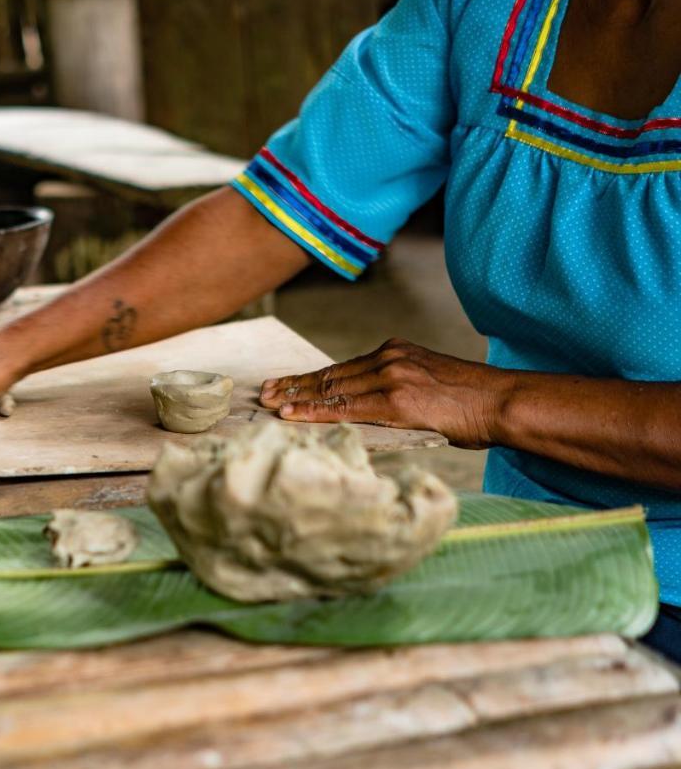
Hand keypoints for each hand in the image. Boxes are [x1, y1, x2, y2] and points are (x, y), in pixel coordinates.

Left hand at [258, 339, 511, 448]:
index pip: (342, 368)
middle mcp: (389, 359)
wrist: (503, 402)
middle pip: (330, 375)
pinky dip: (314, 411)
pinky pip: (346, 407)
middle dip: (294, 385)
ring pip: (332, 389)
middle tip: (265, 393)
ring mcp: (392, 377)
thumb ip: (398, 393)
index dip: (309, 379)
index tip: (283, 384)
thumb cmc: (472, 404)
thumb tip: (372, 413)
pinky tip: (292, 415)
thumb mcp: (429, 388)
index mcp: (395, 353)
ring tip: (270, 405)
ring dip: (296, 398)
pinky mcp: (397, 400)